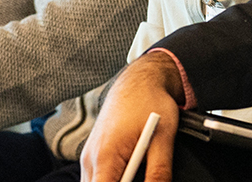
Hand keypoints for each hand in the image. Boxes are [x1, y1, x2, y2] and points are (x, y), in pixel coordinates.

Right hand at [80, 54, 183, 181]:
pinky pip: (96, 179)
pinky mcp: (93, 154)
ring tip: (140, 177)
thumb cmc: (150, 103)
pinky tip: (129, 178)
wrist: (138, 80)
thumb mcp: (163, 141)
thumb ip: (159, 173)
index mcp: (106, 156)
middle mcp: (91, 158)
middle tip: (144, 181)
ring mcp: (89, 156)